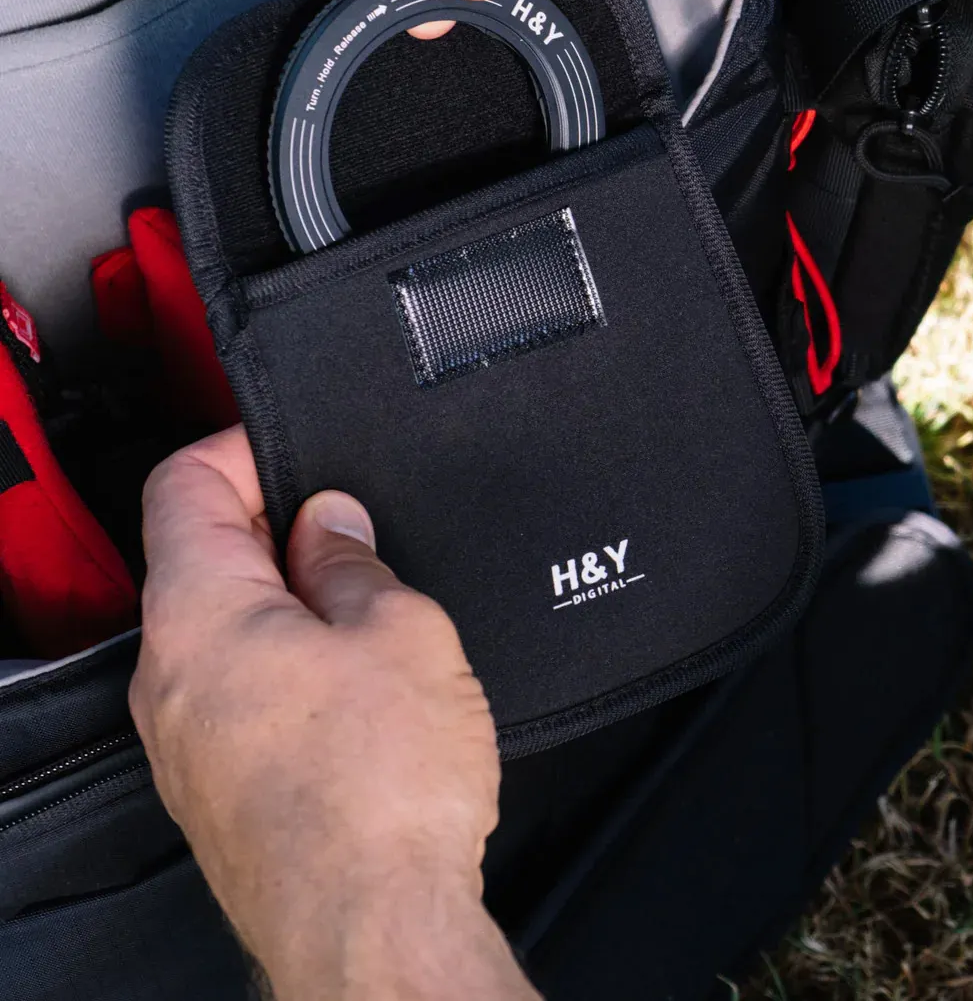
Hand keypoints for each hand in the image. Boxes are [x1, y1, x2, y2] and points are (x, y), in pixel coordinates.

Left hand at [130, 428, 537, 1000]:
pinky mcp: (213, 789)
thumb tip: (329, 522)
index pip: (184, 485)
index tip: (298, 447)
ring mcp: (182, 741)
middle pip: (198, 557)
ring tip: (368, 611)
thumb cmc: (382, 790)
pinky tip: (355, 685)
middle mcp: (167, 676)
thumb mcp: (399, 629)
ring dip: (285, 600)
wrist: (372, 933)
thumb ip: (353, 560)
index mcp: (199, 613)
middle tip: (356, 530)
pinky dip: (282, 661)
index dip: (243, 447)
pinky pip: (232, 692)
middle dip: (276, 527)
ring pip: (220, 629)